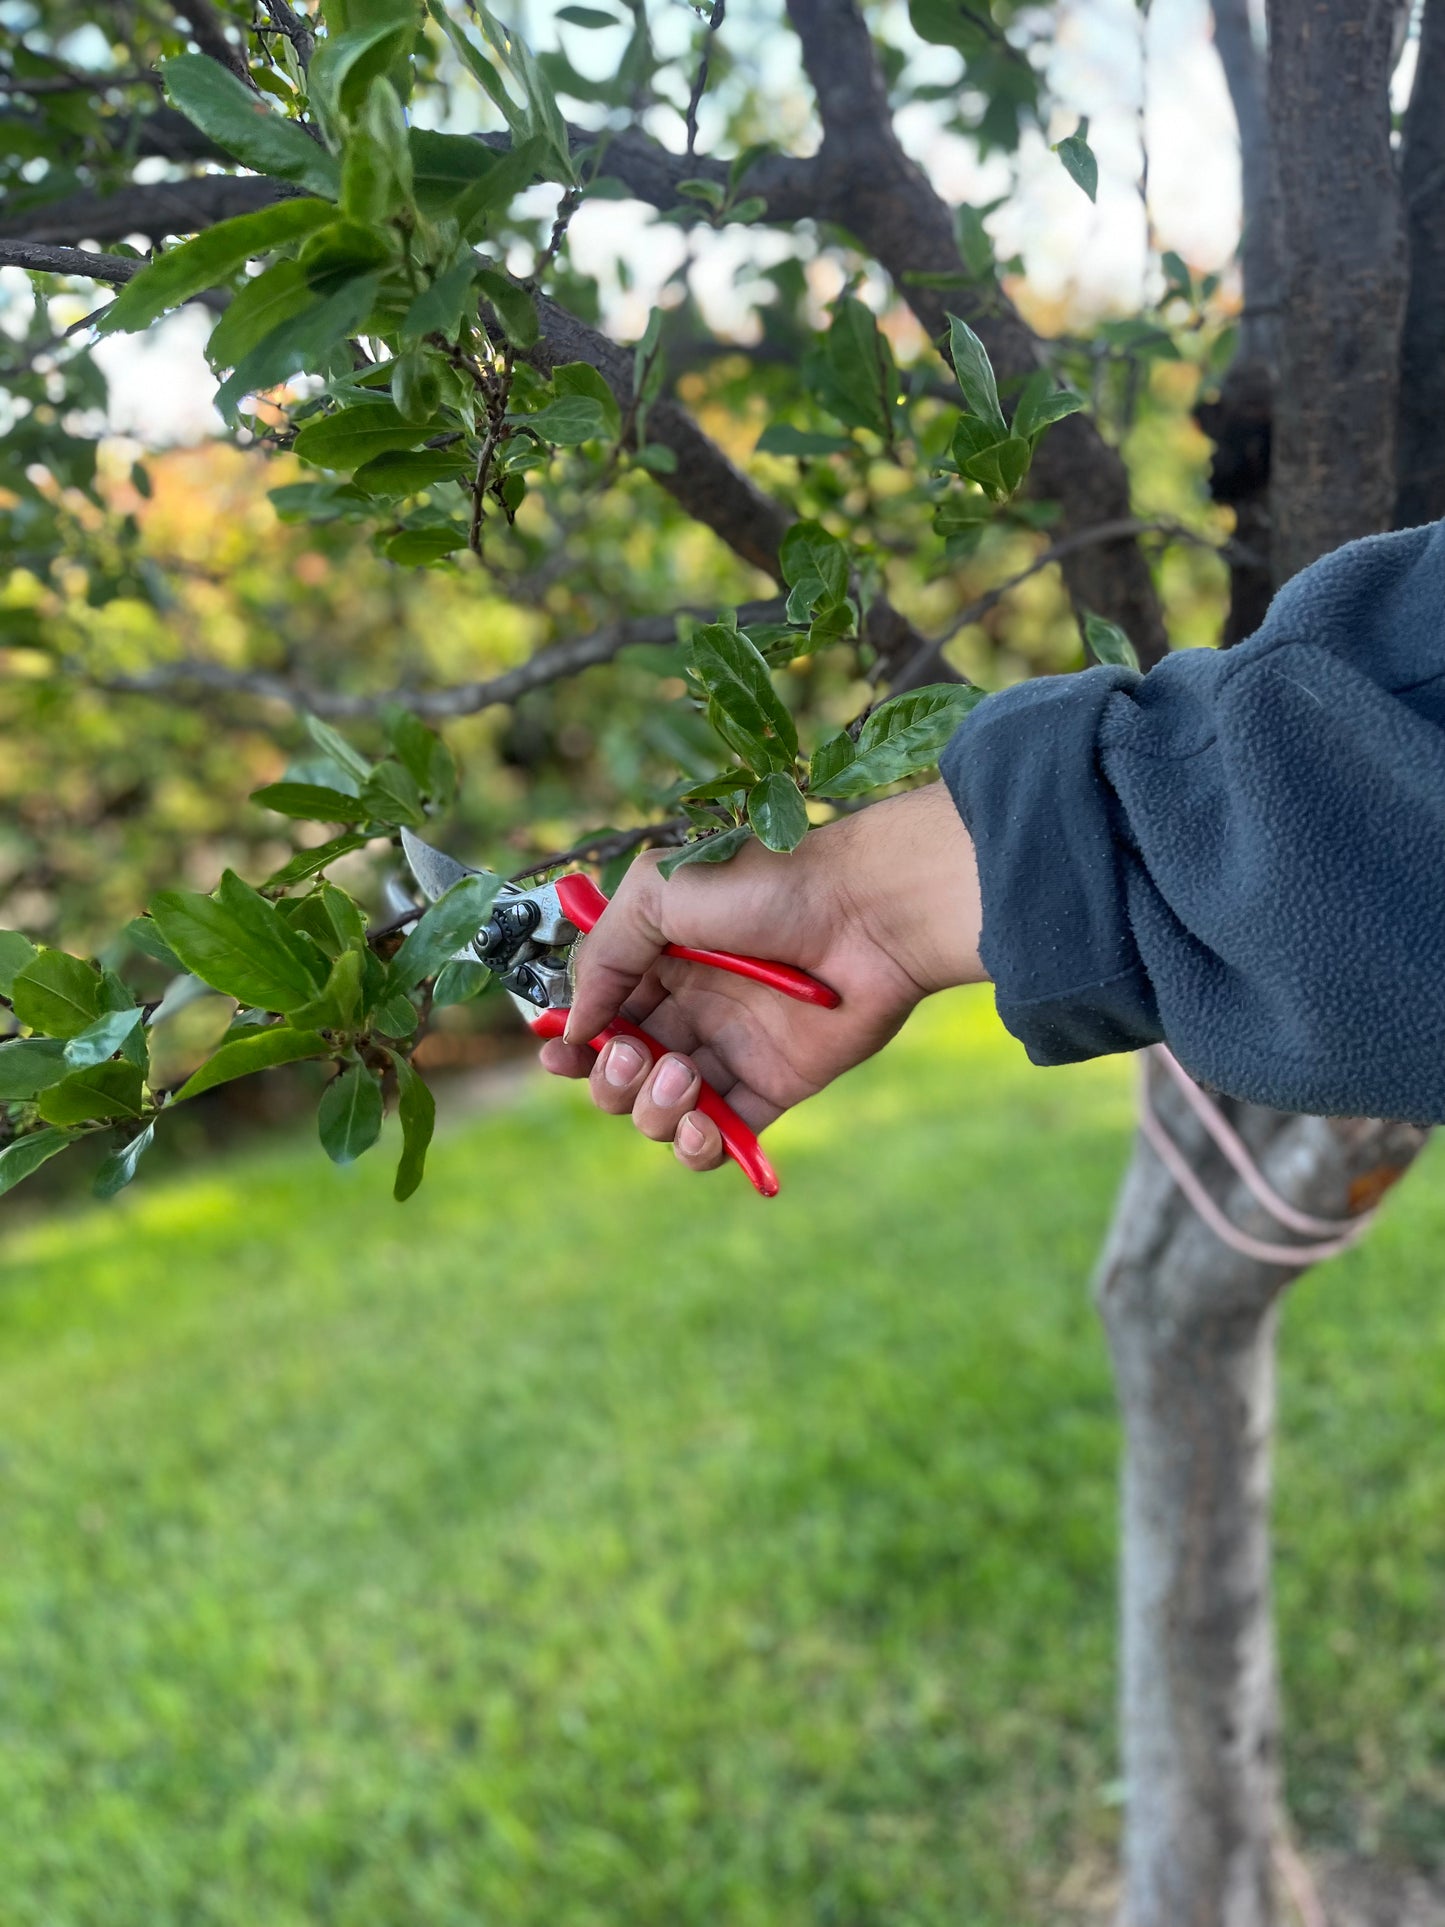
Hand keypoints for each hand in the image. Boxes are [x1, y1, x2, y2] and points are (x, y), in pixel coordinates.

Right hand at [538, 783, 985, 1172]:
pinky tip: (701, 1129)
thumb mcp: (659, 893)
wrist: (865, 913)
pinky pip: (719, 1139)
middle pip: (620, 1073)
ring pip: (660, 1112)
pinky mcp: (772, 1087)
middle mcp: (689, 1009)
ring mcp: (729, 1051)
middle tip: (635, 1053)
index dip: (573, 1042)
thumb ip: (603, 954)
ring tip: (683, 1076)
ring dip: (652, 1110)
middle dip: (610, 1079)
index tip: (559, 1051)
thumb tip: (575, 1024)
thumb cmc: (765, 886)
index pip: (598, 1016)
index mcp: (659, 962)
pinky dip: (697, 1150)